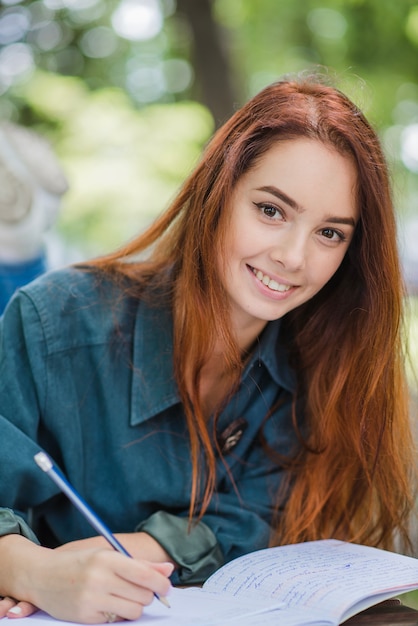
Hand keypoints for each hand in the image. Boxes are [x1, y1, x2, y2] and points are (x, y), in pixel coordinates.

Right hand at [0, 535, 172, 622]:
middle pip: (143, 595)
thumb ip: (140, 564)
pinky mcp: (85, 617)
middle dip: (147, 595)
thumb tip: (169, 570)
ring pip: (134, 611)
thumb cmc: (80, 563)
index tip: (167, 587)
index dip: (161, 583)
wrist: (42, 575)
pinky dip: (118, 614)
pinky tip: (107, 604)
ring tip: (124, 597)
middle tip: (139, 590)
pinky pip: (116, 621)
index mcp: (107, 558)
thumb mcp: (108, 555)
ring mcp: (92, 599)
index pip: (145, 574)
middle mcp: (100, 578)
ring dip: (135, 606)